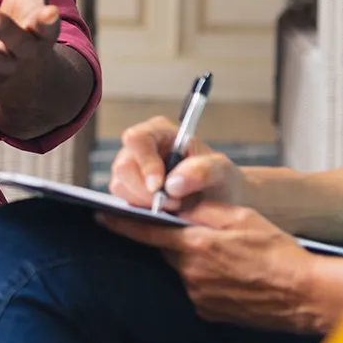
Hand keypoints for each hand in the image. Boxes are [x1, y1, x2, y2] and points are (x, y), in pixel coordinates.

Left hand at [99, 201, 324, 333]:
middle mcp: (190, 274)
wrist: (306, 294)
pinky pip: (199, 291)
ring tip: (233, 261)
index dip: (121, 223)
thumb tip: (174, 204)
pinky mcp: (210, 313)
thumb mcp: (241, 217)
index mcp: (195, 245)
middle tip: (210, 238)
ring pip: (185, 271)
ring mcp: (199, 297)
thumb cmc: (278, 252)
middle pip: (169, 252)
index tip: (101, 215)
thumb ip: (202, 209)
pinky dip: (209, 282)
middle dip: (180, 242)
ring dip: (198, 263)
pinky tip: (235, 279)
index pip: (146, 232)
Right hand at [107, 116, 246, 210]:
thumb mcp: (221, 171)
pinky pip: (123, 201)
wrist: (221, 200)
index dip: (144, 162)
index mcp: (160, 132)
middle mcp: (141, 148)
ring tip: (173, 206)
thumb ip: (202, 171)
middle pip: (124, 166)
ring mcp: (132, 169)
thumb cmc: (220, 179)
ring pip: (120, 186)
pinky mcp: (129, 189)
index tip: (159, 186)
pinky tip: (164, 211)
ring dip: (145, 203)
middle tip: (173, 203)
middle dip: (146, 191)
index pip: (137, 139)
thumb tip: (172, 184)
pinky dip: (142, 210)